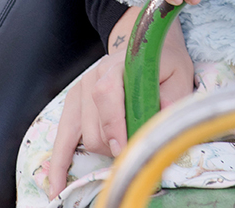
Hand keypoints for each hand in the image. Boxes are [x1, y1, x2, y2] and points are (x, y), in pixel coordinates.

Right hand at [48, 8, 192, 197]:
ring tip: (122, 147)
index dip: (113, 124)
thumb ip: (171, 97)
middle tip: (135, 146)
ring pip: (83, 135)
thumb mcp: (177, 76)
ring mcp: (82, 87)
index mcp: (122, 63)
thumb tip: (161, 120)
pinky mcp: (74, 102)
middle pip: (95, 123)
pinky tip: (57, 186)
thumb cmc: (163, 66)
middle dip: (114, 144)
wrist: (145, 50)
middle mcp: (97, 73)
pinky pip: (62, 137)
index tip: (123, 148)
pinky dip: (59, 162)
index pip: (107, 92)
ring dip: (102, 150)